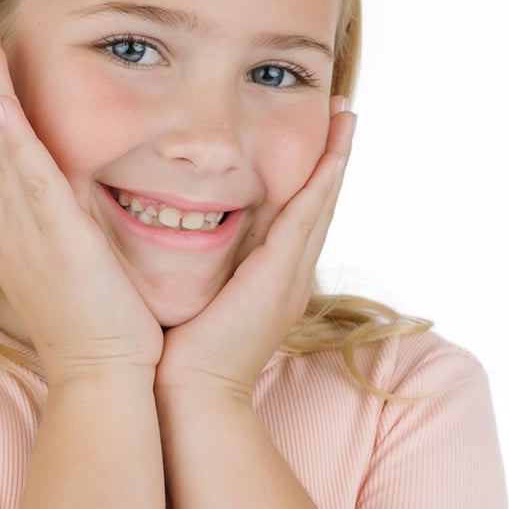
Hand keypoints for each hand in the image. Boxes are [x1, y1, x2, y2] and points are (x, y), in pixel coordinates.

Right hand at [0, 12, 163, 382]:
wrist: (107, 381)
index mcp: (9, 221)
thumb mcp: (83, 256)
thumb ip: (76, 214)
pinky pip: (14, 161)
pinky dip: (0, 113)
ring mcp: (15, 223)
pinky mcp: (42, 231)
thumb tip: (85, 183)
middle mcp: (0, 216)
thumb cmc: (107, 327)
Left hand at [154, 99, 357, 404]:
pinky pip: (306, 218)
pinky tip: (333, 150)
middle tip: (346, 110)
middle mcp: (288, 276)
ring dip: (336, 157)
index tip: (315, 134)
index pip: (294, 215)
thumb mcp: (188, 297)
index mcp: (269, 281)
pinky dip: (322, 182)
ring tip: (348, 114)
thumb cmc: (175, 356)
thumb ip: (189, 267)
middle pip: (318, 203)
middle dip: (333, 155)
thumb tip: (160, 232)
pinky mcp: (279, 278)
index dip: (308, 174)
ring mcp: (290, 278)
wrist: (187, 398)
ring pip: (320, 204)